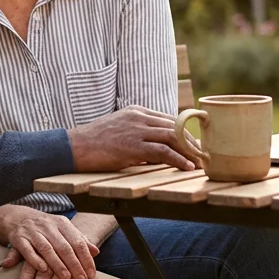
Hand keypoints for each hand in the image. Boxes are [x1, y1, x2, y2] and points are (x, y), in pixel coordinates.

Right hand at [0, 208, 99, 278]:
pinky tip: (43, 269)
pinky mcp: (19, 238)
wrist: (17, 217)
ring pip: (47, 249)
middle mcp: (48, 226)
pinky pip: (27, 250)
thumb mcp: (63, 229)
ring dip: (57, 264)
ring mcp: (33, 231)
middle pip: (64, 247)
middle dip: (74, 265)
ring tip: (66, 278)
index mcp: (62, 223)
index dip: (86, 258)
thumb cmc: (46, 227)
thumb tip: (96, 252)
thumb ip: (79, 239)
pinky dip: (35, 260)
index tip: (91, 274)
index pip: (78, 242)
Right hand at [66, 106, 203, 171]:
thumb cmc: (94, 143)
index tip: (197, 146)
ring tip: (200, 163)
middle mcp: (139, 117)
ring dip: (190, 151)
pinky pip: (163, 151)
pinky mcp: (132, 146)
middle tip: (204, 156)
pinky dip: (178, 159)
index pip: (170, 120)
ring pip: (173, 137)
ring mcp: (136, 130)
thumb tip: (158, 152)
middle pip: (175, 127)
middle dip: (192, 142)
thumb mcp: (119, 132)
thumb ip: (139, 136)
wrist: (73, 147)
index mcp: (137, 112)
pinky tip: (188, 167)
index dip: (186, 133)